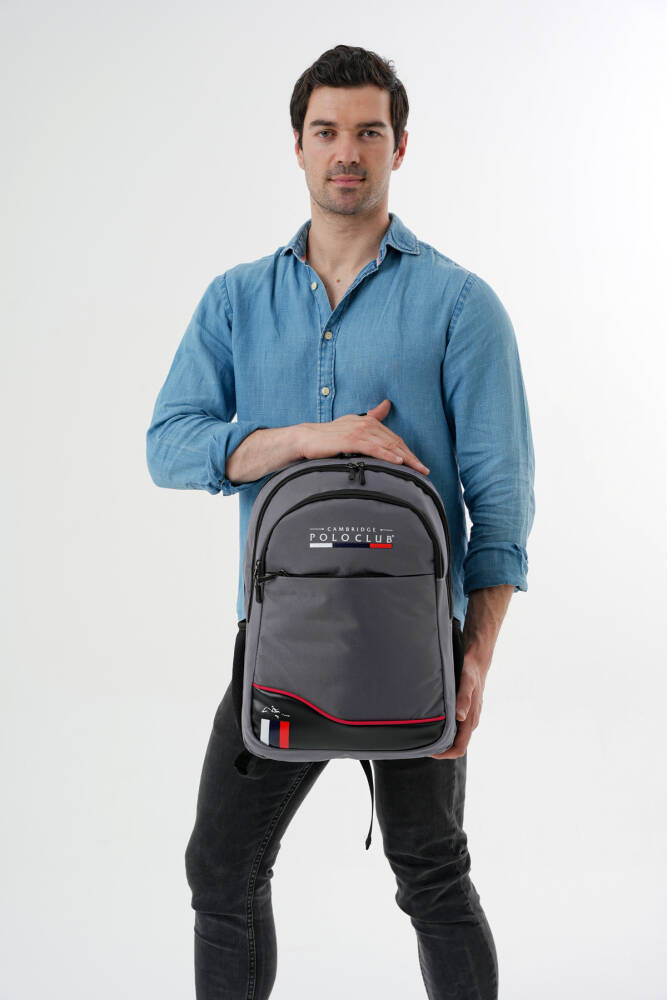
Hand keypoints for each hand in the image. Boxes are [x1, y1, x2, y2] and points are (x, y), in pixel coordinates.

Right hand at [298, 398, 428, 475]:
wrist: (305, 439)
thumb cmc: (327, 436)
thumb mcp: (351, 424)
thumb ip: (371, 417)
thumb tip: (386, 404)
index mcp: (368, 421)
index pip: (393, 438)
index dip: (408, 451)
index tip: (419, 464)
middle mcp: (366, 424)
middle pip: (394, 441)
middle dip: (411, 457)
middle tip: (424, 470)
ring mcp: (359, 431)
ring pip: (387, 445)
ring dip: (405, 458)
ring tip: (417, 469)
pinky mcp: (351, 440)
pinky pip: (373, 448)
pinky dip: (387, 454)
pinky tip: (398, 462)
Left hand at [430, 655, 487, 758]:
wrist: (477, 662)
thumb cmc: (470, 671)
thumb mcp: (466, 681)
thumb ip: (463, 699)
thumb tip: (460, 718)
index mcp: (471, 719)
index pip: (459, 748)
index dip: (445, 754)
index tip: (429, 750)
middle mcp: (470, 721)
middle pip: (456, 746)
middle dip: (441, 750)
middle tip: (421, 744)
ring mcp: (468, 717)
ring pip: (456, 738)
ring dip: (442, 741)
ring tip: (424, 735)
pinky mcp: (465, 712)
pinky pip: (456, 728)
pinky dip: (445, 731)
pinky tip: (433, 724)